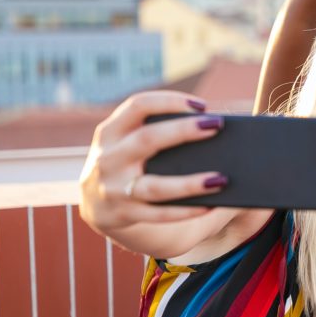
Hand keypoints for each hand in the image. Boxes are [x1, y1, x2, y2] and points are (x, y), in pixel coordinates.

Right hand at [78, 91, 226, 235]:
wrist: (94, 204)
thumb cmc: (128, 162)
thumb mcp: (128, 141)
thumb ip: (157, 132)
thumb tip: (211, 130)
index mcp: (111, 131)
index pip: (138, 106)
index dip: (169, 101)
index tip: (201, 106)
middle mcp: (109, 158)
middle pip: (147, 139)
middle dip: (182, 130)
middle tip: (217, 125)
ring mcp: (114, 189)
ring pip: (155, 186)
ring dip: (189, 183)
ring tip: (220, 179)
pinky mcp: (123, 215)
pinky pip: (159, 215)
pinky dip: (186, 211)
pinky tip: (211, 206)